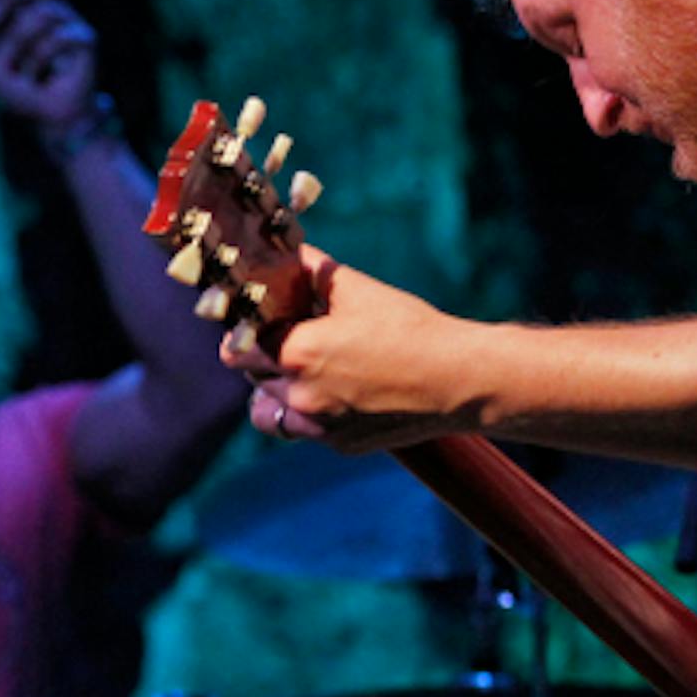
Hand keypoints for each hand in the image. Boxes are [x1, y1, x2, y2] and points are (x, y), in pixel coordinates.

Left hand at [0, 0, 98, 128]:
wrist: (50, 121)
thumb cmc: (23, 90)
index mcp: (24, 11)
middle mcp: (49, 10)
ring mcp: (70, 22)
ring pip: (39, 15)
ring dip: (23, 49)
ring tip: (28, 73)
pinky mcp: (87, 39)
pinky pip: (58, 37)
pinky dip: (44, 61)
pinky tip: (47, 77)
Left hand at [221, 246, 465, 453]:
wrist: (459, 380)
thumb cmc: (410, 329)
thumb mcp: (356, 289)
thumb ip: (311, 269)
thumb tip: (286, 251)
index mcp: (296, 354)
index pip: (237, 346)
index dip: (245, 330)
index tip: (258, 321)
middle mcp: (300, 396)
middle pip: (253, 376)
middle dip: (264, 356)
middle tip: (292, 338)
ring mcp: (319, 427)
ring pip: (271, 411)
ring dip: (277, 391)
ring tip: (306, 370)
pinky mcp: (340, 445)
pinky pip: (306, 429)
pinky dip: (311, 412)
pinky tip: (340, 391)